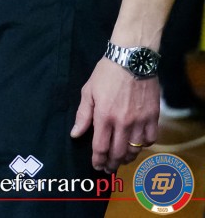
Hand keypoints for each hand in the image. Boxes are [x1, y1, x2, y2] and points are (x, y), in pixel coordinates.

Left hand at [70, 57, 159, 172]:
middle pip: (118, 152)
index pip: (100, 147)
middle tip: (108, 168)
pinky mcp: (153, 117)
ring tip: (122, 160)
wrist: (132, 60)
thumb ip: (83, 115)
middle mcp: (123, 122)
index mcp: (104, 116)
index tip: (96, 166)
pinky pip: (151, 138)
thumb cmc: (106, 74)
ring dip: (128, 157)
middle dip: (112, 163)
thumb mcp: (88, 91)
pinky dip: (144, 145)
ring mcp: (140, 121)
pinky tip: (138, 144)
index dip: (98, 160)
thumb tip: (75, 134)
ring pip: (135, 148)